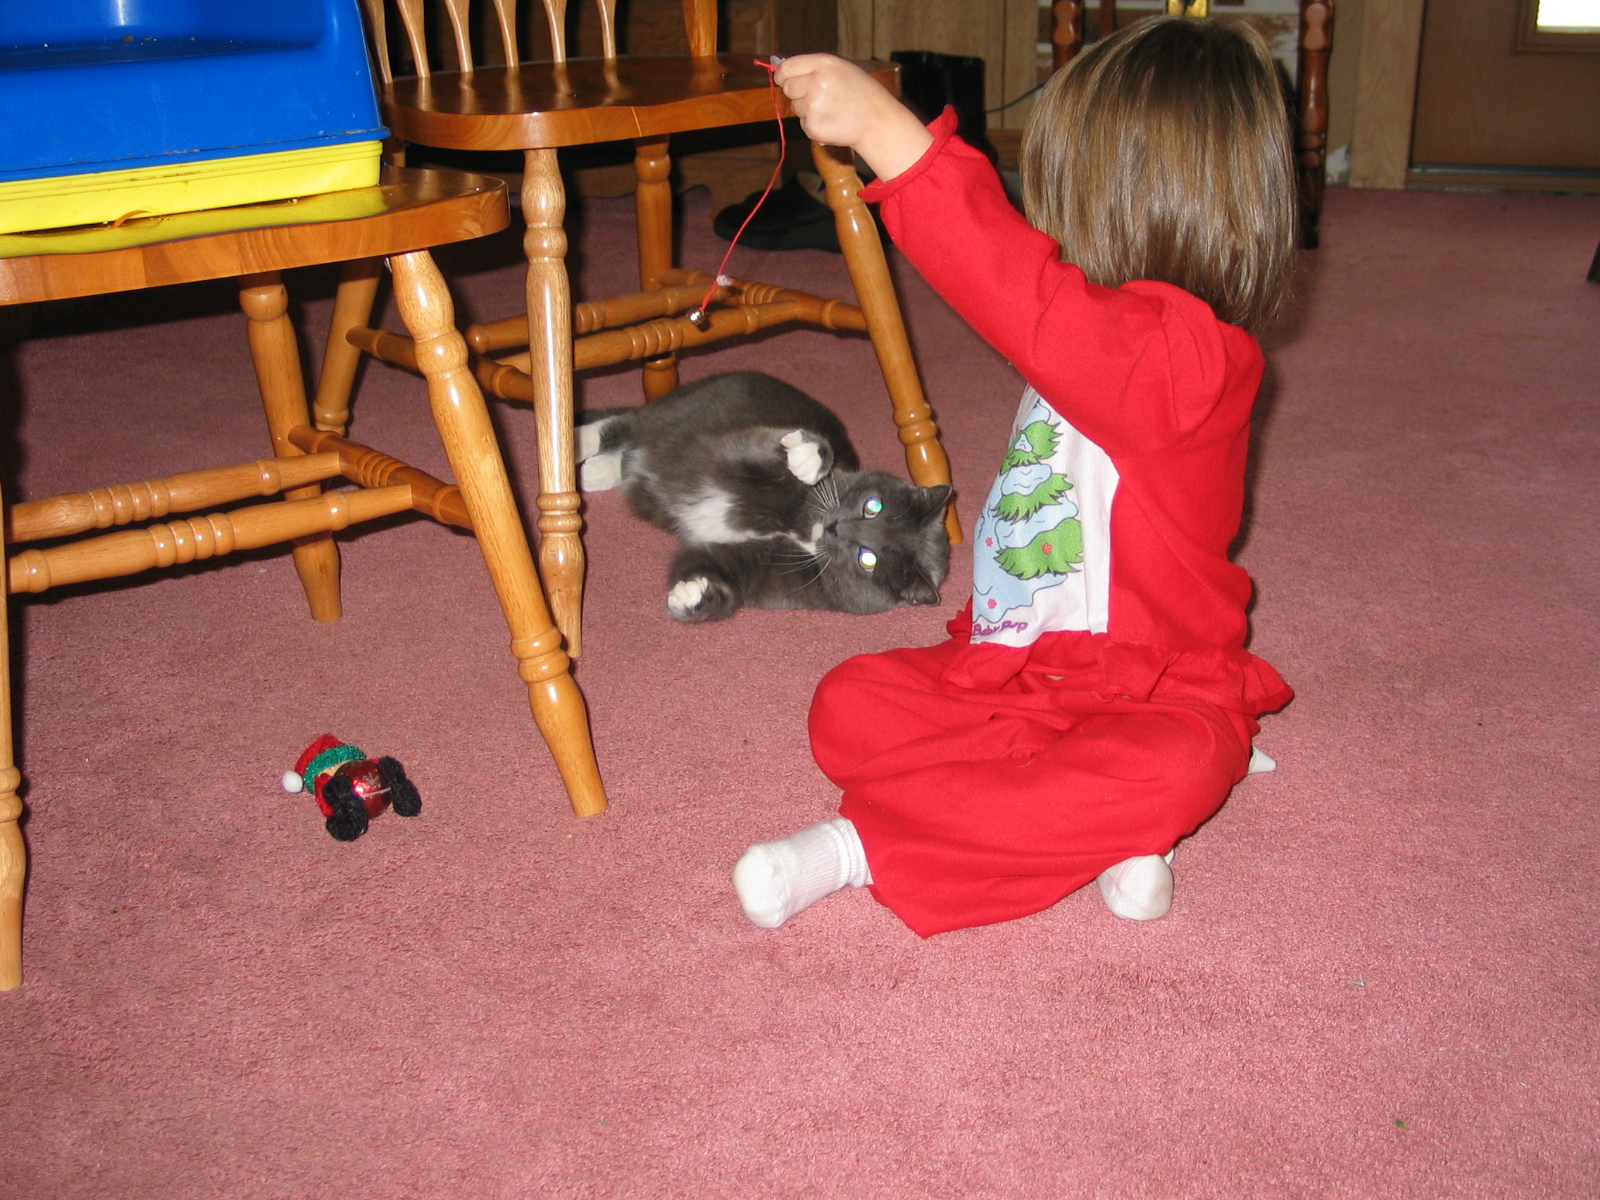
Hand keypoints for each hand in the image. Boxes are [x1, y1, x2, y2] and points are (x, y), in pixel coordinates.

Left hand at [774, 54, 934, 181]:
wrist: (877, 121)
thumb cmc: (861, 93)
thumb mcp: (841, 68)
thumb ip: (813, 67)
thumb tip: (780, 67)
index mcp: (823, 64)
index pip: (788, 67)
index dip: (783, 75)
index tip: (783, 79)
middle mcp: (816, 82)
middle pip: (789, 88)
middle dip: (797, 93)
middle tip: (818, 98)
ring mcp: (814, 106)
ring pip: (796, 108)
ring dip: (807, 110)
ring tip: (831, 110)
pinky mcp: (814, 126)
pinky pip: (803, 125)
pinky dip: (814, 125)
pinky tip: (832, 121)